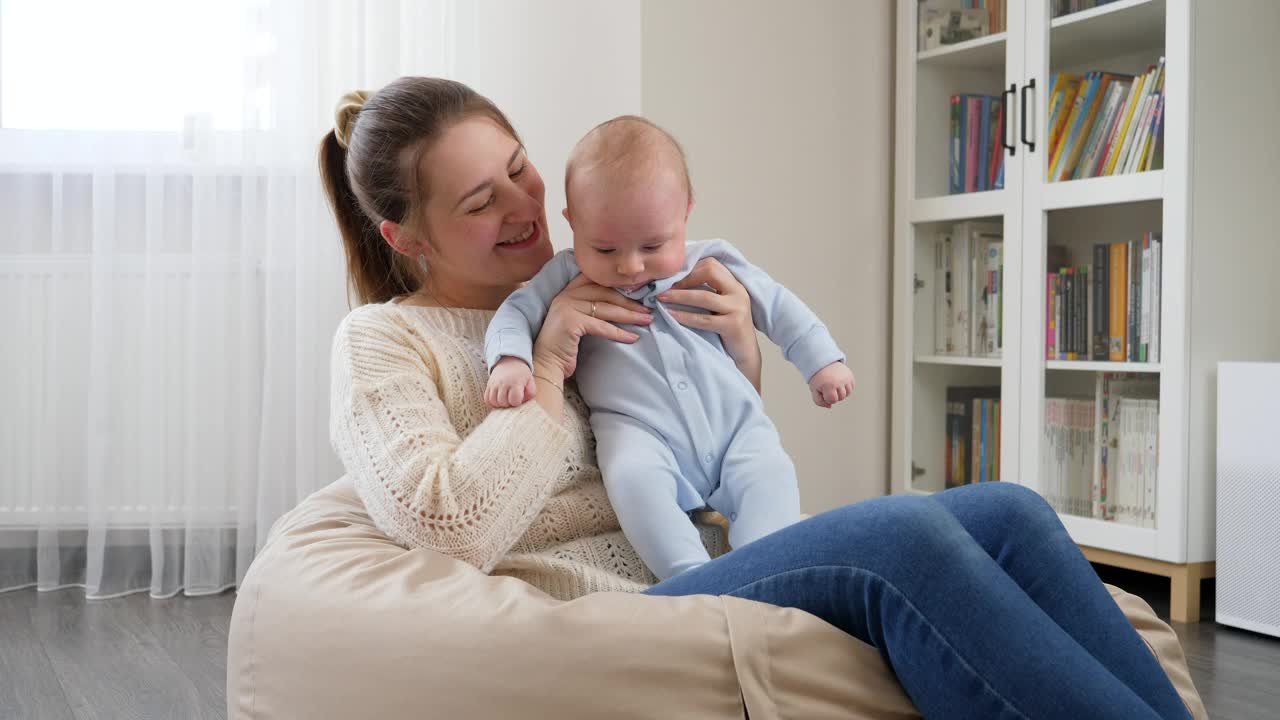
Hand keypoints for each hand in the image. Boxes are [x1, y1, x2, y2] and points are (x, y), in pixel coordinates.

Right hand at [485, 357, 536, 407]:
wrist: (509, 362)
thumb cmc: (521, 374)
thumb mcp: (530, 381)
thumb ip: (531, 393)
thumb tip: (523, 401)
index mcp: (515, 383)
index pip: (514, 400)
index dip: (517, 402)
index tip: (519, 398)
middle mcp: (503, 383)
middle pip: (503, 402)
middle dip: (508, 404)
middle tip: (512, 399)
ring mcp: (494, 384)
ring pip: (493, 402)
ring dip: (499, 404)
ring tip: (505, 400)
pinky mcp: (488, 385)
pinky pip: (486, 399)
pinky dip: (491, 402)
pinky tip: (498, 400)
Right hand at [532, 274, 652, 378]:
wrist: (546, 364)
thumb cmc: (565, 345)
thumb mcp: (579, 320)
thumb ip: (593, 308)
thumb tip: (623, 305)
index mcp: (569, 291)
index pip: (598, 281)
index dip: (619, 284)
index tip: (640, 290)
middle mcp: (566, 295)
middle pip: (605, 293)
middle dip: (630, 301)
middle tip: (648, 309)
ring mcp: (567, 306)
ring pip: (606, 308)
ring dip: (629, 315)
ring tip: (646, 320)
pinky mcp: (571, 322)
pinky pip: (601, 326)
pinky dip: (619, 332)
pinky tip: (633, 338)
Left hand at [656, 257, 761, 389]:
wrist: (744, 354)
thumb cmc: (727, 329)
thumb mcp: (719, 305)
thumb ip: (706, 292)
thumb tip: (673, 282)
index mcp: (734, 284)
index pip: (711, 264)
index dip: (689, 268)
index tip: (670, 276)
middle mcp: (738, 292)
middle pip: (710, 272)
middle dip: (683, 278)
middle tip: (663, 286)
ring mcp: (738, 308)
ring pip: (704, 296)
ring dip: (679, 296)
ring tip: (661, 298)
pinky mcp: (733, 325)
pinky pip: (704, 319)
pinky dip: (685, 316)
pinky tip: (671, 315)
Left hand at [809, 361, 854, 408]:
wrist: (822, 362)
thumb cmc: (818, 378)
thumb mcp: (814, 390)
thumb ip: (819, 402)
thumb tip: (830, 406)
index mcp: (829, 385)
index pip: (832, 400)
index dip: (827, 398)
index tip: (823, 390)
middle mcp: (839, 381)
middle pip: (841, 398)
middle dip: (834, 395)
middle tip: (828, 386)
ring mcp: (846, 378)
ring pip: (848, 393)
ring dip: (841, 392)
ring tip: (834, 385)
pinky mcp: (850, 375)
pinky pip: (851, 388)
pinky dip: (846, 388)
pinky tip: (839, 383)